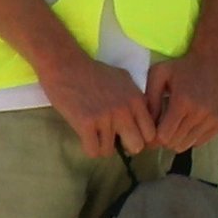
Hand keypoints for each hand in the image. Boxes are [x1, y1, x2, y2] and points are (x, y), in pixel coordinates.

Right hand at [39, 51, 154, 159]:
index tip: (129, 135)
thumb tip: (143, 117)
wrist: (65, 66)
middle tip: (113, 138)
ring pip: (110, 151)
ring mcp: (105, 118)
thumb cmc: (93, 72)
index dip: (140, 137)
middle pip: (136, 146)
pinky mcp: (86, 124)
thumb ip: (135, 98)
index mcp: (136, 99)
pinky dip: (89, 148)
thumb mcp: (123, 79)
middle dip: (124, 146)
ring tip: (94, 132)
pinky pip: (93, 151)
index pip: (151, 133)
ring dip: (102, 145)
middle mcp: (124, 110)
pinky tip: (86, 136)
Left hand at [142, 54, 217, 155]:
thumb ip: (150, 99)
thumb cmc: (184, 65)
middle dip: (166, 138)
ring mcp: (213, 119)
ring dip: (179, 138)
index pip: (164, 137)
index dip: (155, 135)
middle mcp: (199, 114)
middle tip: (165, 126)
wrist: (216, 57)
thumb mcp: (159, 74)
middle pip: (175, 143)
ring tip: (178, 123)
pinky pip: (201, 141)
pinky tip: (191, 122)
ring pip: (188, 145)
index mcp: (182, 102)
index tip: (155, 128)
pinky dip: (193, 136)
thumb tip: (148, 124)